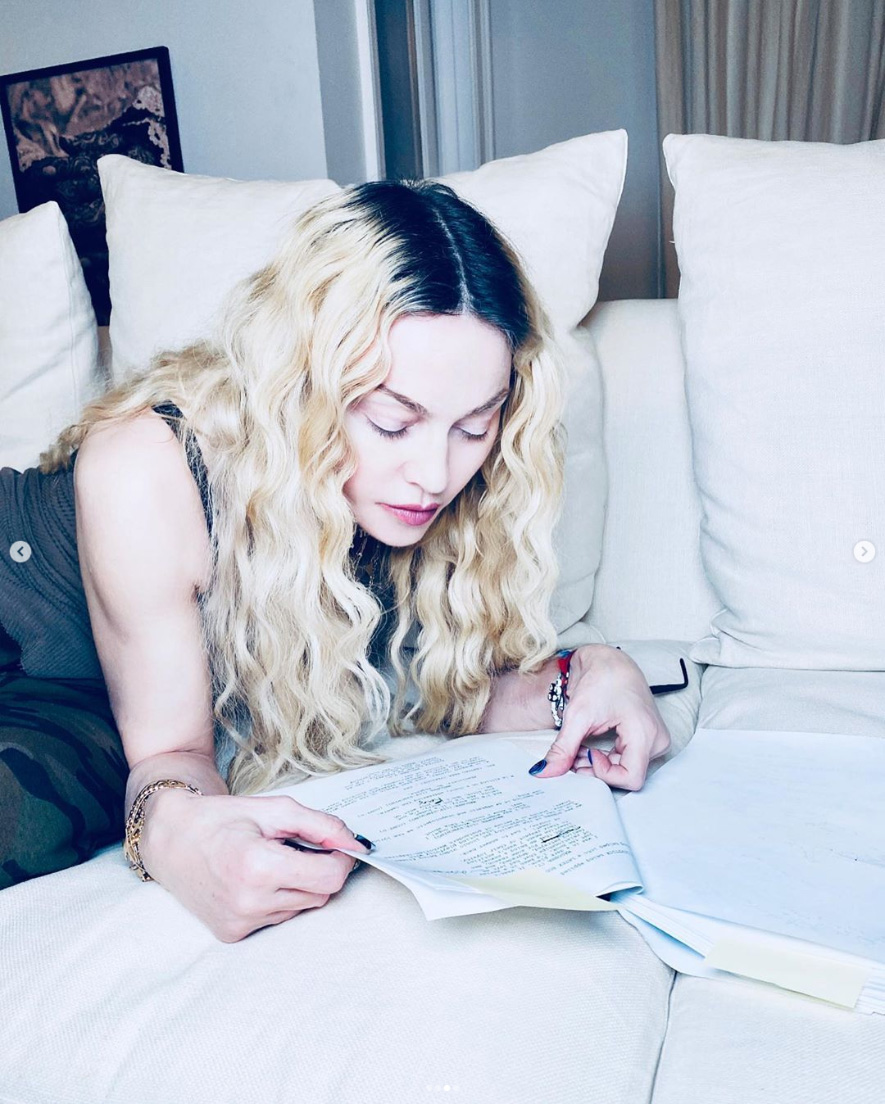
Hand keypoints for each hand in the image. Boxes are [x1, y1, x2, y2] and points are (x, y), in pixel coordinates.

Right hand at [139, 789, 371, 941]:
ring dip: (299, 885)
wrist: (170, 839)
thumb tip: (355, 842)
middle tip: (301, 847)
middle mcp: (248, 902)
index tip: (341, 846)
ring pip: (301, 908)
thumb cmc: (221, 819)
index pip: (329, 878)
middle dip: (320, 870)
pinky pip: (278, 919)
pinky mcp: (232, 934)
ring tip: (272, 861)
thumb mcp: (274, 809)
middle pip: (319, 895)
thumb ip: (320, 825)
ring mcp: (239, 922)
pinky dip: (279, 899)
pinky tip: (256, 879)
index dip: (343, 860)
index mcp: (259, 867)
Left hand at [530, 645, 669, 790]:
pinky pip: (628, 761)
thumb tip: (544, 772)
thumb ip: (563, 749)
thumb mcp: (577, 715)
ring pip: (626, 771)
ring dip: (600, 764)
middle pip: (627, 775)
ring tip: (581, 747)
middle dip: (597, 769)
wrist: (609, 661)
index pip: (630, 778)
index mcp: (645, 732)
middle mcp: (657, 739)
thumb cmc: (600, 679)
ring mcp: (656, 740)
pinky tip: (591, 747)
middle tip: (575, 754)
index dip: (604, 773)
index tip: (586, 753)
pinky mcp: (650, 739)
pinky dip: (607, 759)